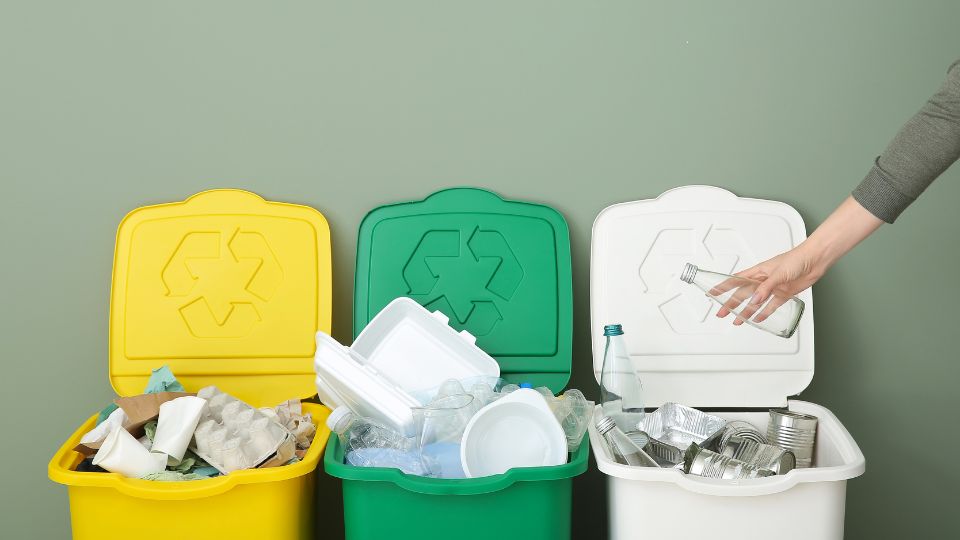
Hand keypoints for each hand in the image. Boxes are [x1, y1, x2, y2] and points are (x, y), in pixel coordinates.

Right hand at [714, 196, 883, 325]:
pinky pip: (771, 306)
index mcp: (758, 272)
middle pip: (743, 294)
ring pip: (755, 302)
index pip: (735, 280)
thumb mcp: (778, 273)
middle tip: (722, 313)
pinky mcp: (784, 294)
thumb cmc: (797, 259)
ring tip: (737, 320)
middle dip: (731, 304)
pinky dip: (764, 312)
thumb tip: (754, 300)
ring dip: (745, 311)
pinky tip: (757, 318)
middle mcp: (763, 280)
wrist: (815, 260)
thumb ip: (766, 288)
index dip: (723, 287)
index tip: (712, 293)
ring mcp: (773, 288)